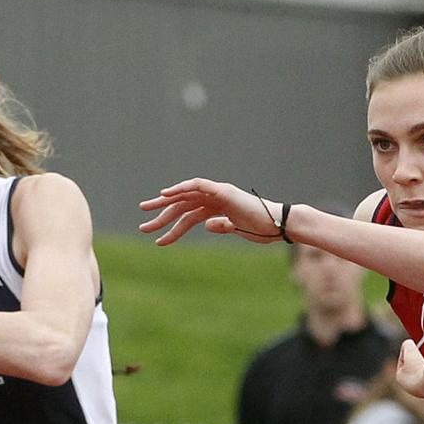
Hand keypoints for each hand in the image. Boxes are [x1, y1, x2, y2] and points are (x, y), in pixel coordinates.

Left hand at [138, 179, 283, 246]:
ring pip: (185, 196)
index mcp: (217, 208)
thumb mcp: (237, 231)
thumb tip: (207, 225)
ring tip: (147, 213)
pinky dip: (181, 188)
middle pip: (182, 205)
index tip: (157, 238)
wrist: (280, 225)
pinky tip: (165, 194)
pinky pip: (197, 185)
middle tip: (143, 226)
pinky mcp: (223, 191)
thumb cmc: (263, 230)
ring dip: (164, 204)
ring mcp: (218, 193)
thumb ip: (222, 226)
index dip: (172, 227)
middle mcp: (215, 198)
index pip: (188, 215)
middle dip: (161, 215)